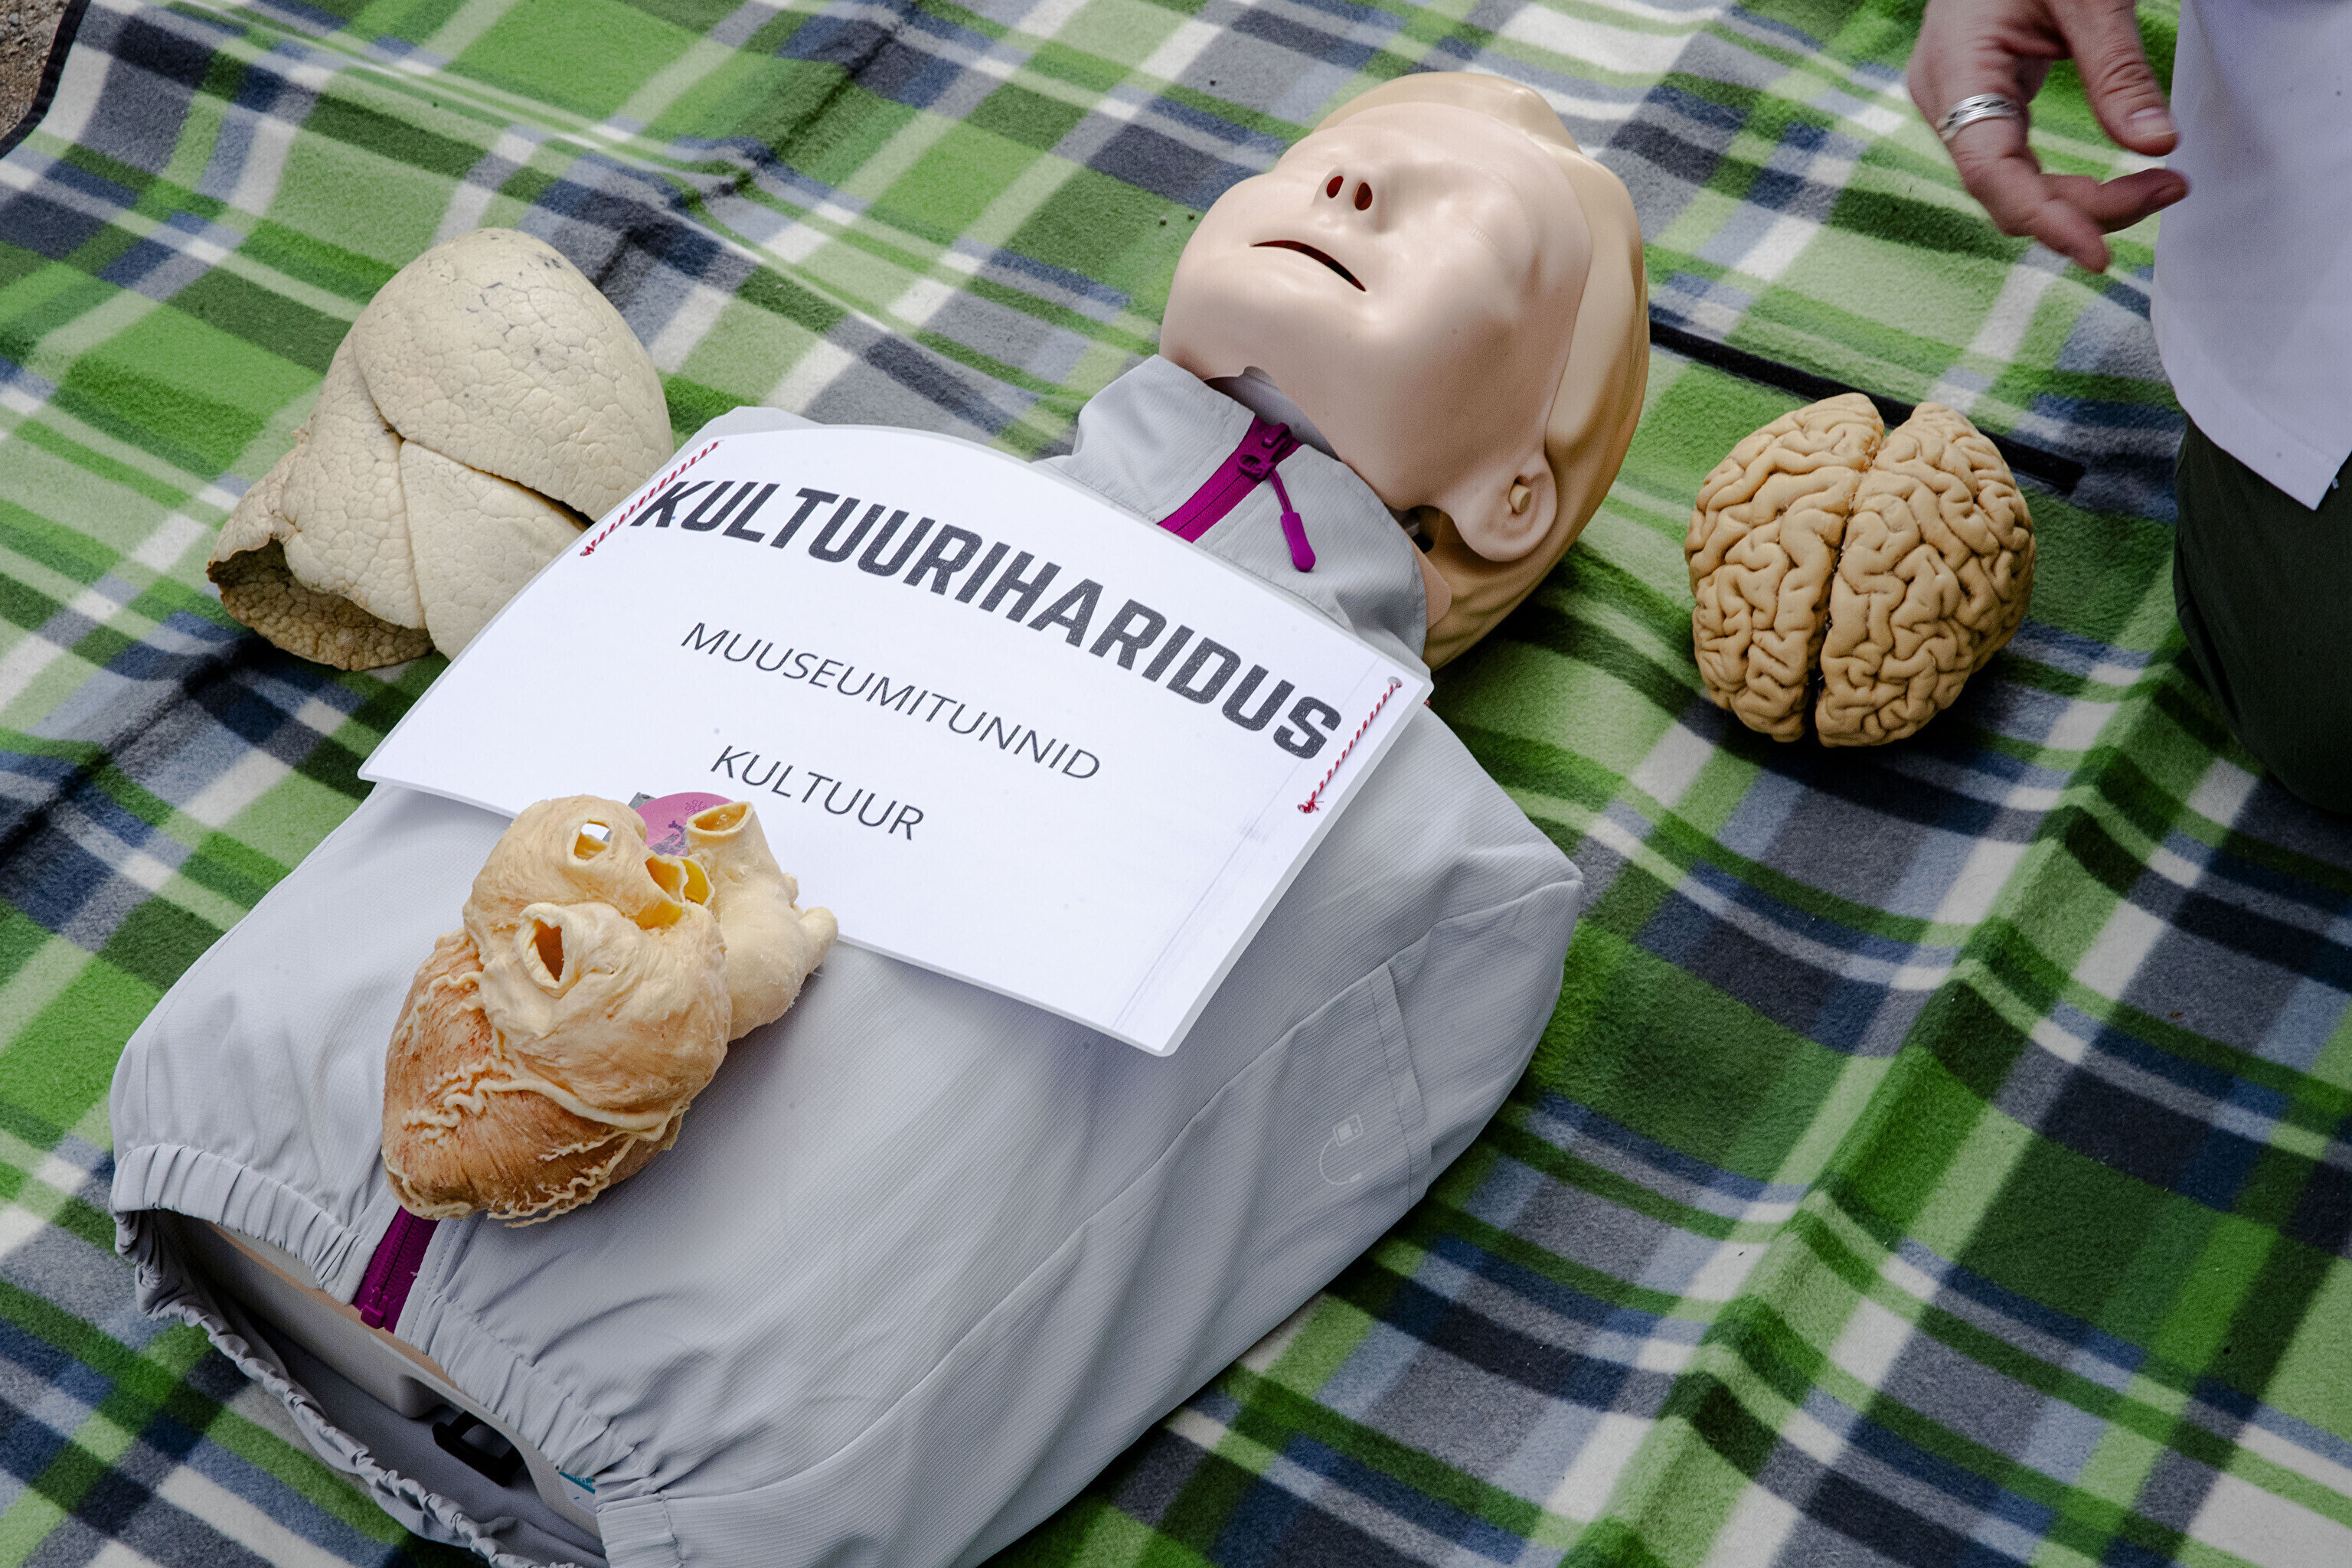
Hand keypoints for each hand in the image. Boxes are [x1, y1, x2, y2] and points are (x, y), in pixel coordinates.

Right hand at [1907, 0, 2188, 270]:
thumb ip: (2118, 71)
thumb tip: (2157, 146)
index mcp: (1955, 66)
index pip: (1990, 170)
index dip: (2044, 219)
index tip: (2100, 252)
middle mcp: (1944, 95)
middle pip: (2006, 188)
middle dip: (2086, 206)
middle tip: (2169, 189)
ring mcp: (1958, 100)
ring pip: (2014, 184)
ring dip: (2084, 198)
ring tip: (2160, 186)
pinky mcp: (1982, 99)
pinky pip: (2018, 162)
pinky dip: (2068, 179)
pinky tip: (2118, 180)